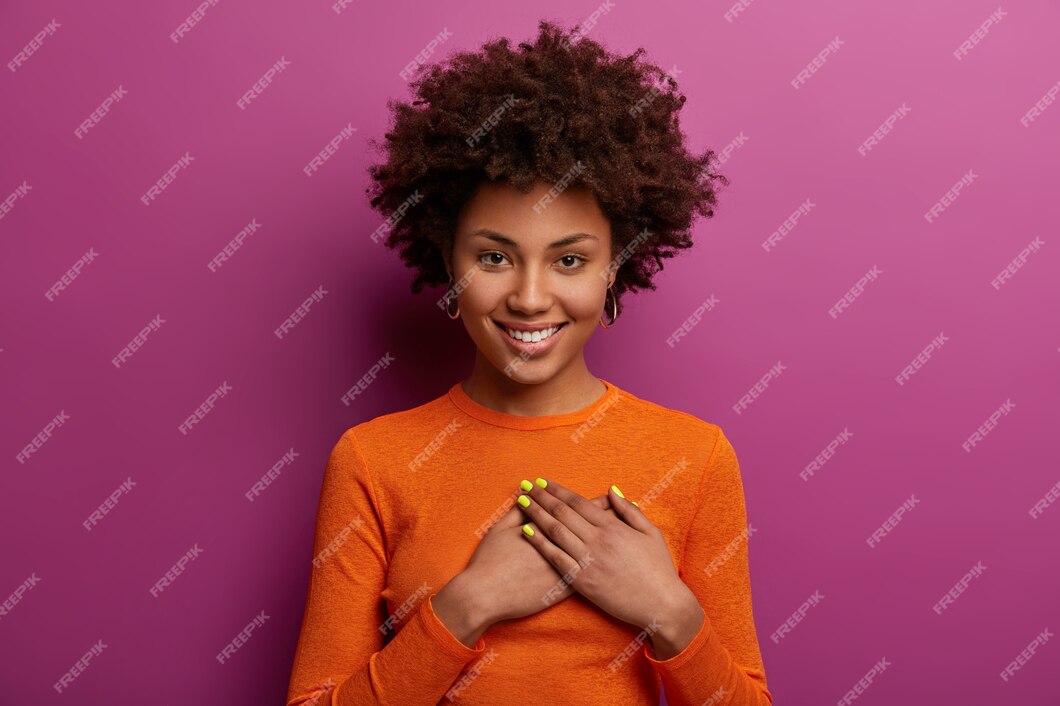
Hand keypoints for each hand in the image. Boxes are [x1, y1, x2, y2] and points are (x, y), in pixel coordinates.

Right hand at [461, 486, 618, 625]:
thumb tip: (525, 497)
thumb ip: (516, 513)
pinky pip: (589, 577)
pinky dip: (602, 568)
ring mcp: (564, 569)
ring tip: (624, 534)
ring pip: (594, 553)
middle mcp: (560, 548)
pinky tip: (612, 565)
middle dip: (609, 519)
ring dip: (610, 543)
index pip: (577, 512)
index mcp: (548, 529)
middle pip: (592, 529)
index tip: (608, 496)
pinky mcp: (562, 590)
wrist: (485, 595)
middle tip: (625, 510)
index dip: (594, 503)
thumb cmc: (489, 561)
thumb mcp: (499, 530)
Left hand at [515, 478, 698, 634]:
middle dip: (541, 497)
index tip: (543, 481)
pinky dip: (540, 544)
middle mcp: (598, 541)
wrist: (662, 605)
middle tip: (525, 486)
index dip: (558, 490)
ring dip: (536, 514)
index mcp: (614, 527)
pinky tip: (527, 532)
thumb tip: (611, 490)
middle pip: (562, 513)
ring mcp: (589, 561)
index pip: (579, 503)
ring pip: (556, 532)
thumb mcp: (651, 533)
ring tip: (521, 502)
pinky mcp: (583, 582)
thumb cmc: (659, 569)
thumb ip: (629, 511)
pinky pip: (556, 559)